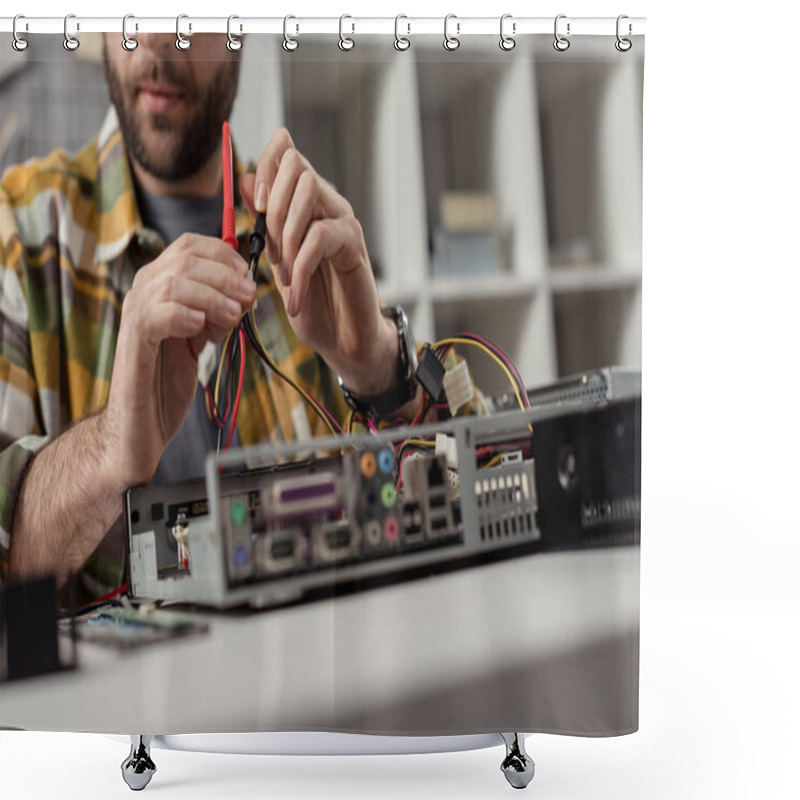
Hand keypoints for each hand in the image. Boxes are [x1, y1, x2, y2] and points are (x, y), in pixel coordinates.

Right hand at [104, 233, 255, 488]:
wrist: (140, 425)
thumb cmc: (168, 382)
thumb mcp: (199, 339)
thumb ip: (216, 313)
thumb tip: (247, 290)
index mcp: (159, 287)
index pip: (189, 246)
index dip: (223, 254)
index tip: (247, 275)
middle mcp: (142, 293)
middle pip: (184, 260)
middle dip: (225, 276)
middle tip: (249, 297)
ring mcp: (135, 316)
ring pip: (173, 283)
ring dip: (212, 297)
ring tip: (233, 317)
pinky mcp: (132, 342)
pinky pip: (155, 314)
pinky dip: (183, 316)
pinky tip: (200, 329)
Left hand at [240, 128, 397, 395]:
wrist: (342, 341)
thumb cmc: (313, 303)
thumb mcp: (277, 261)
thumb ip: (263, 222)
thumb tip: (242, 180)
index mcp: (306, 204)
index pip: (285, 152)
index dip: (262, 168)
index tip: (255, 208)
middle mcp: (328, 205)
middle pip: (296, 164)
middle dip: (270, 204)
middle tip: (269, 251)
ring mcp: (343, 223)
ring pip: (309, 189)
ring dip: (285, 233)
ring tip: (283, 275)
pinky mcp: (354, 246)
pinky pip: (320, 235)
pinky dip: (300, 266)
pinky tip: (296, 295)